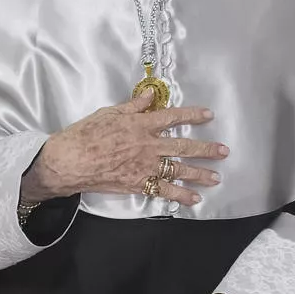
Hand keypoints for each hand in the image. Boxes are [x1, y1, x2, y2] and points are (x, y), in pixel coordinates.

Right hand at [24, 93, 225, 208]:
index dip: (192, 114)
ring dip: (199, 173)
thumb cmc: (86, 133)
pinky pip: (164, 190)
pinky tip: (194, 198)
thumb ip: (133, 106)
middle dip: (205, 149)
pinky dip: (180, 195)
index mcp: (141, 124)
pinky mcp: (138, 183)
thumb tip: (151, 95)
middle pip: (183, 146)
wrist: (70, 160)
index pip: (173, 117)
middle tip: (223, 151)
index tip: (209, 115)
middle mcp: (148, 145)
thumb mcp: (109, 112)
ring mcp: (145, 166)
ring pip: (178, 169)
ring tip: (216, 177)